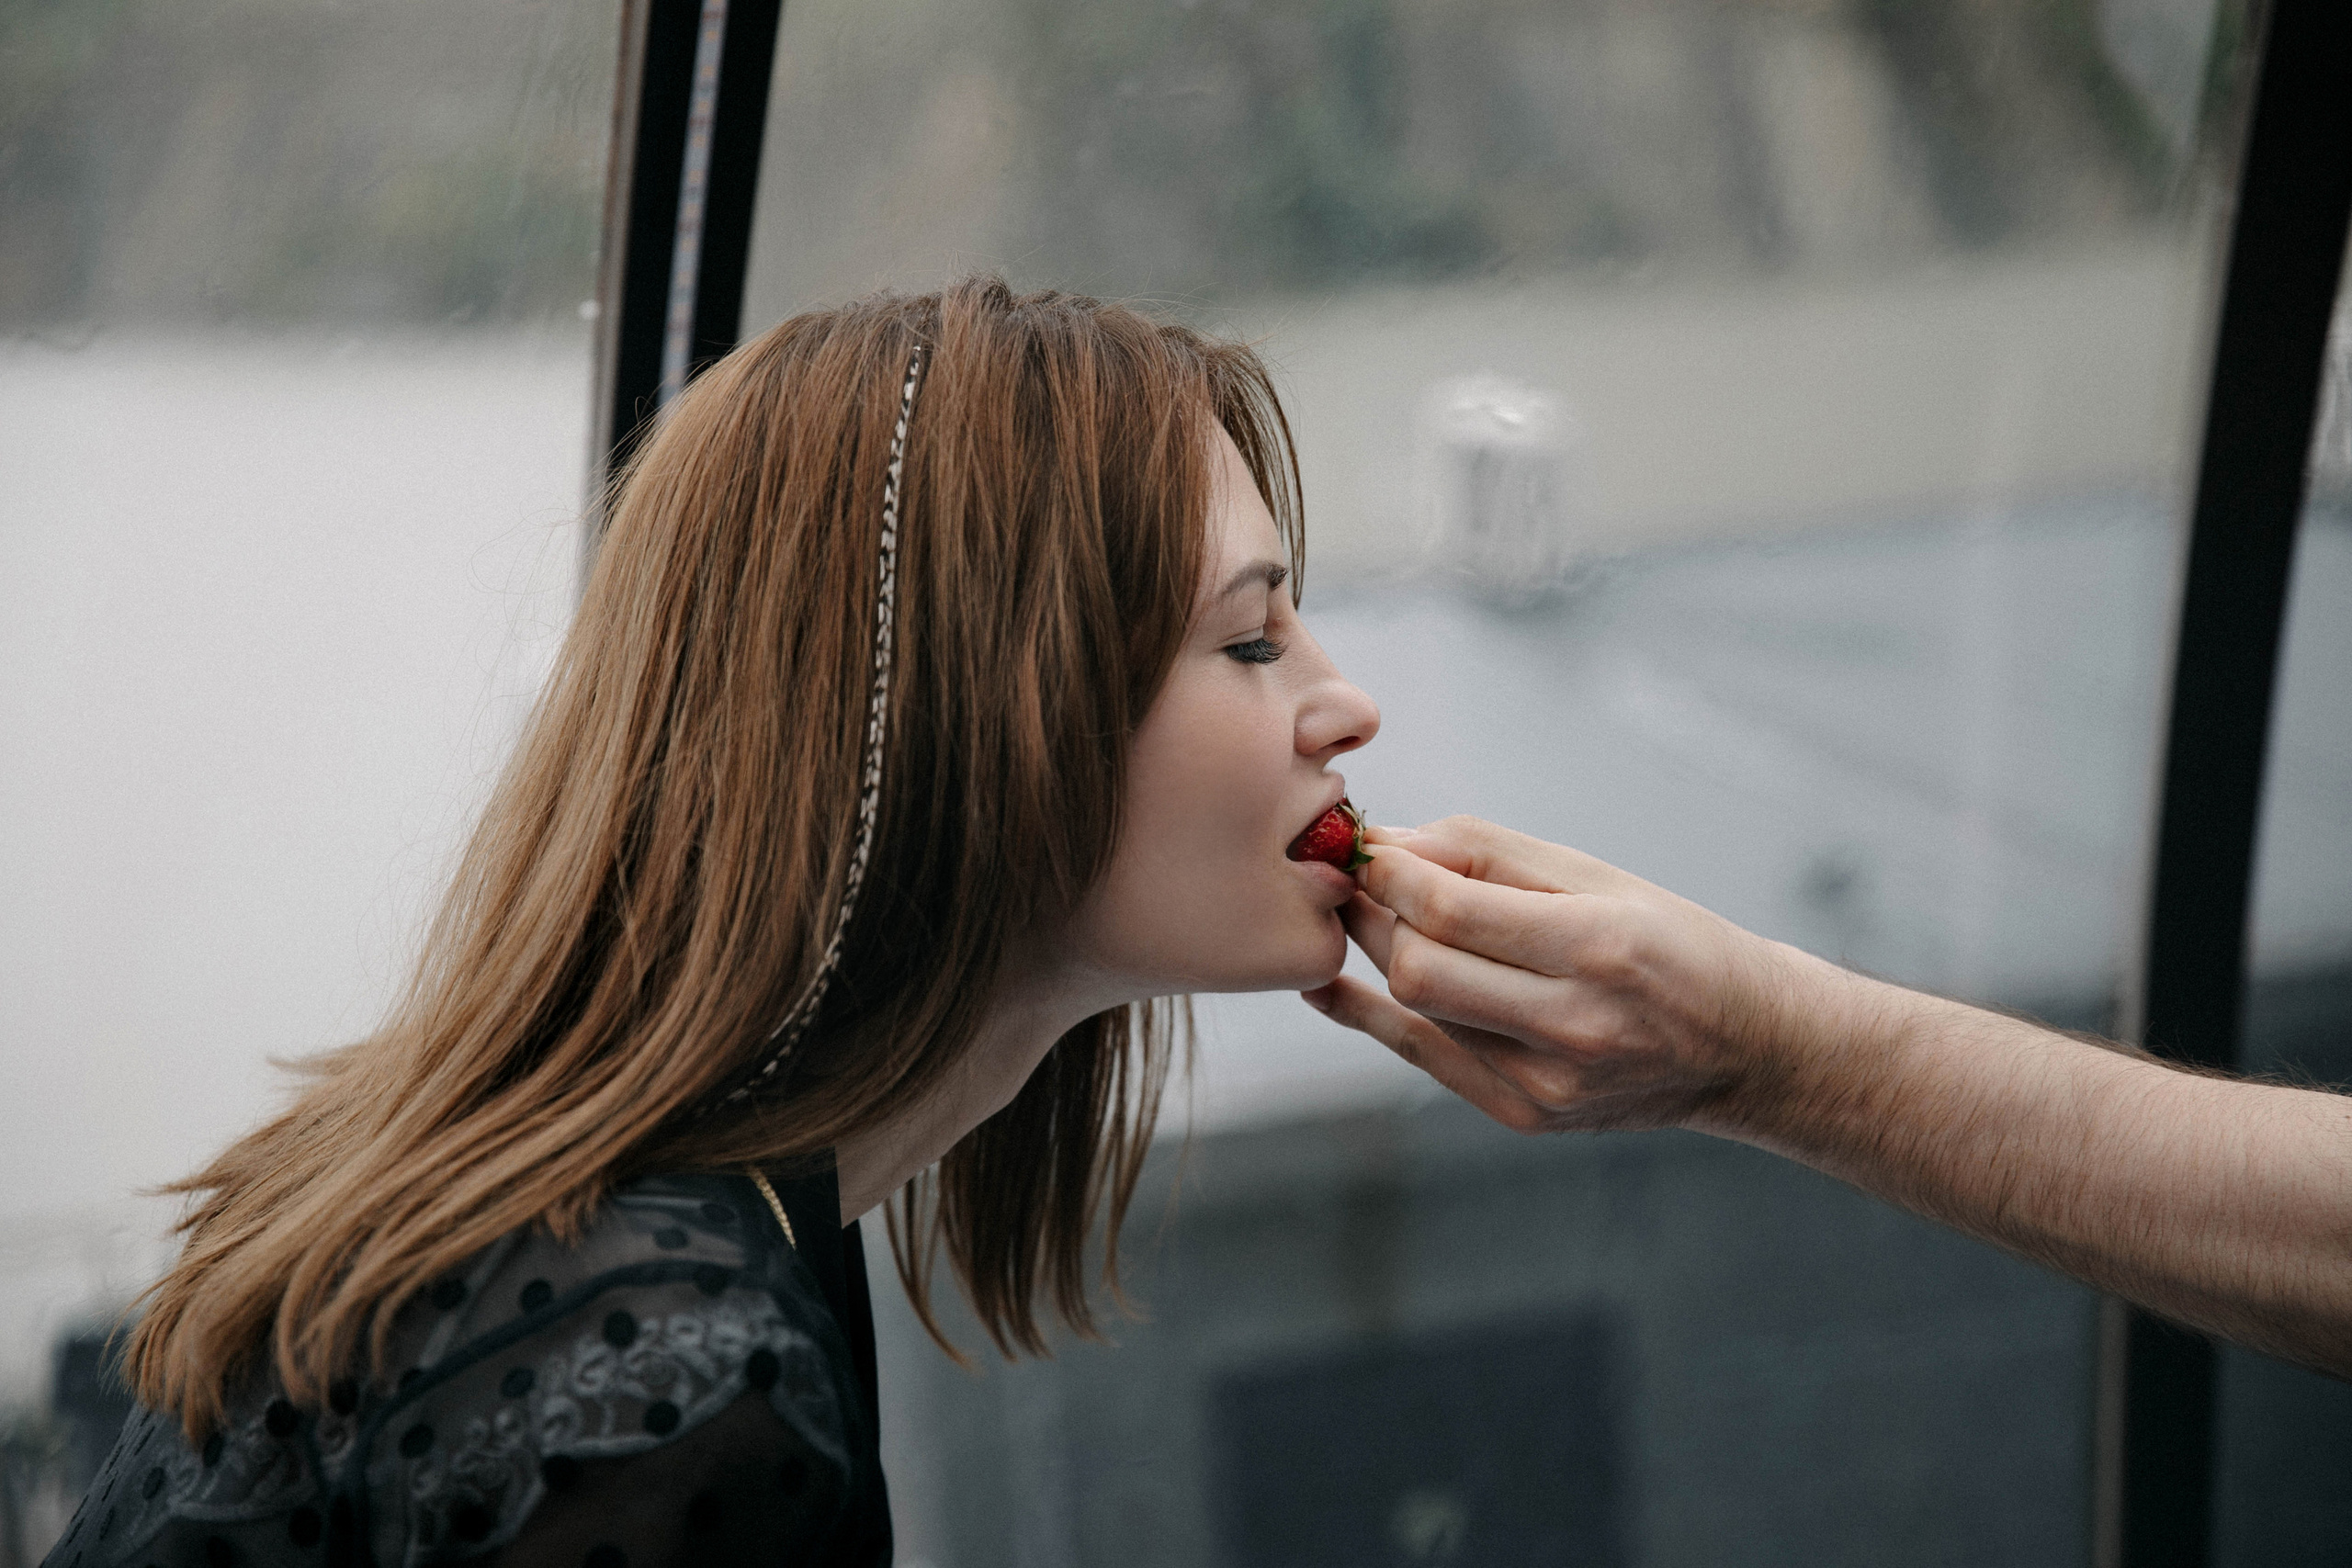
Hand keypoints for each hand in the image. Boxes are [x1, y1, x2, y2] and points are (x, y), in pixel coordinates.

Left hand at [1303, 815, 1845, 1134]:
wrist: (1744, 1047)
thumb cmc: (1669, 943)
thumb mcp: (1595, 876)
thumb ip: (1486, 854)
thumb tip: (1386, 843)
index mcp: (1600, 950)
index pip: (1451, 912)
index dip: (1387, 873)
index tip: (1363, 844)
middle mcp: (1573, 1027)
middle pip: (1419, 969)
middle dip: (1371, 914)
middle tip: (1354, 877)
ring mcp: (1547, 1084)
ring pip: (1417, 1010)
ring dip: (1377, 955)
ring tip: (1366, 911)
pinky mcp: (1525, 1116)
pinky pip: (1424, 1058)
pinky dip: (1371, 1016)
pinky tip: (1331, 984)